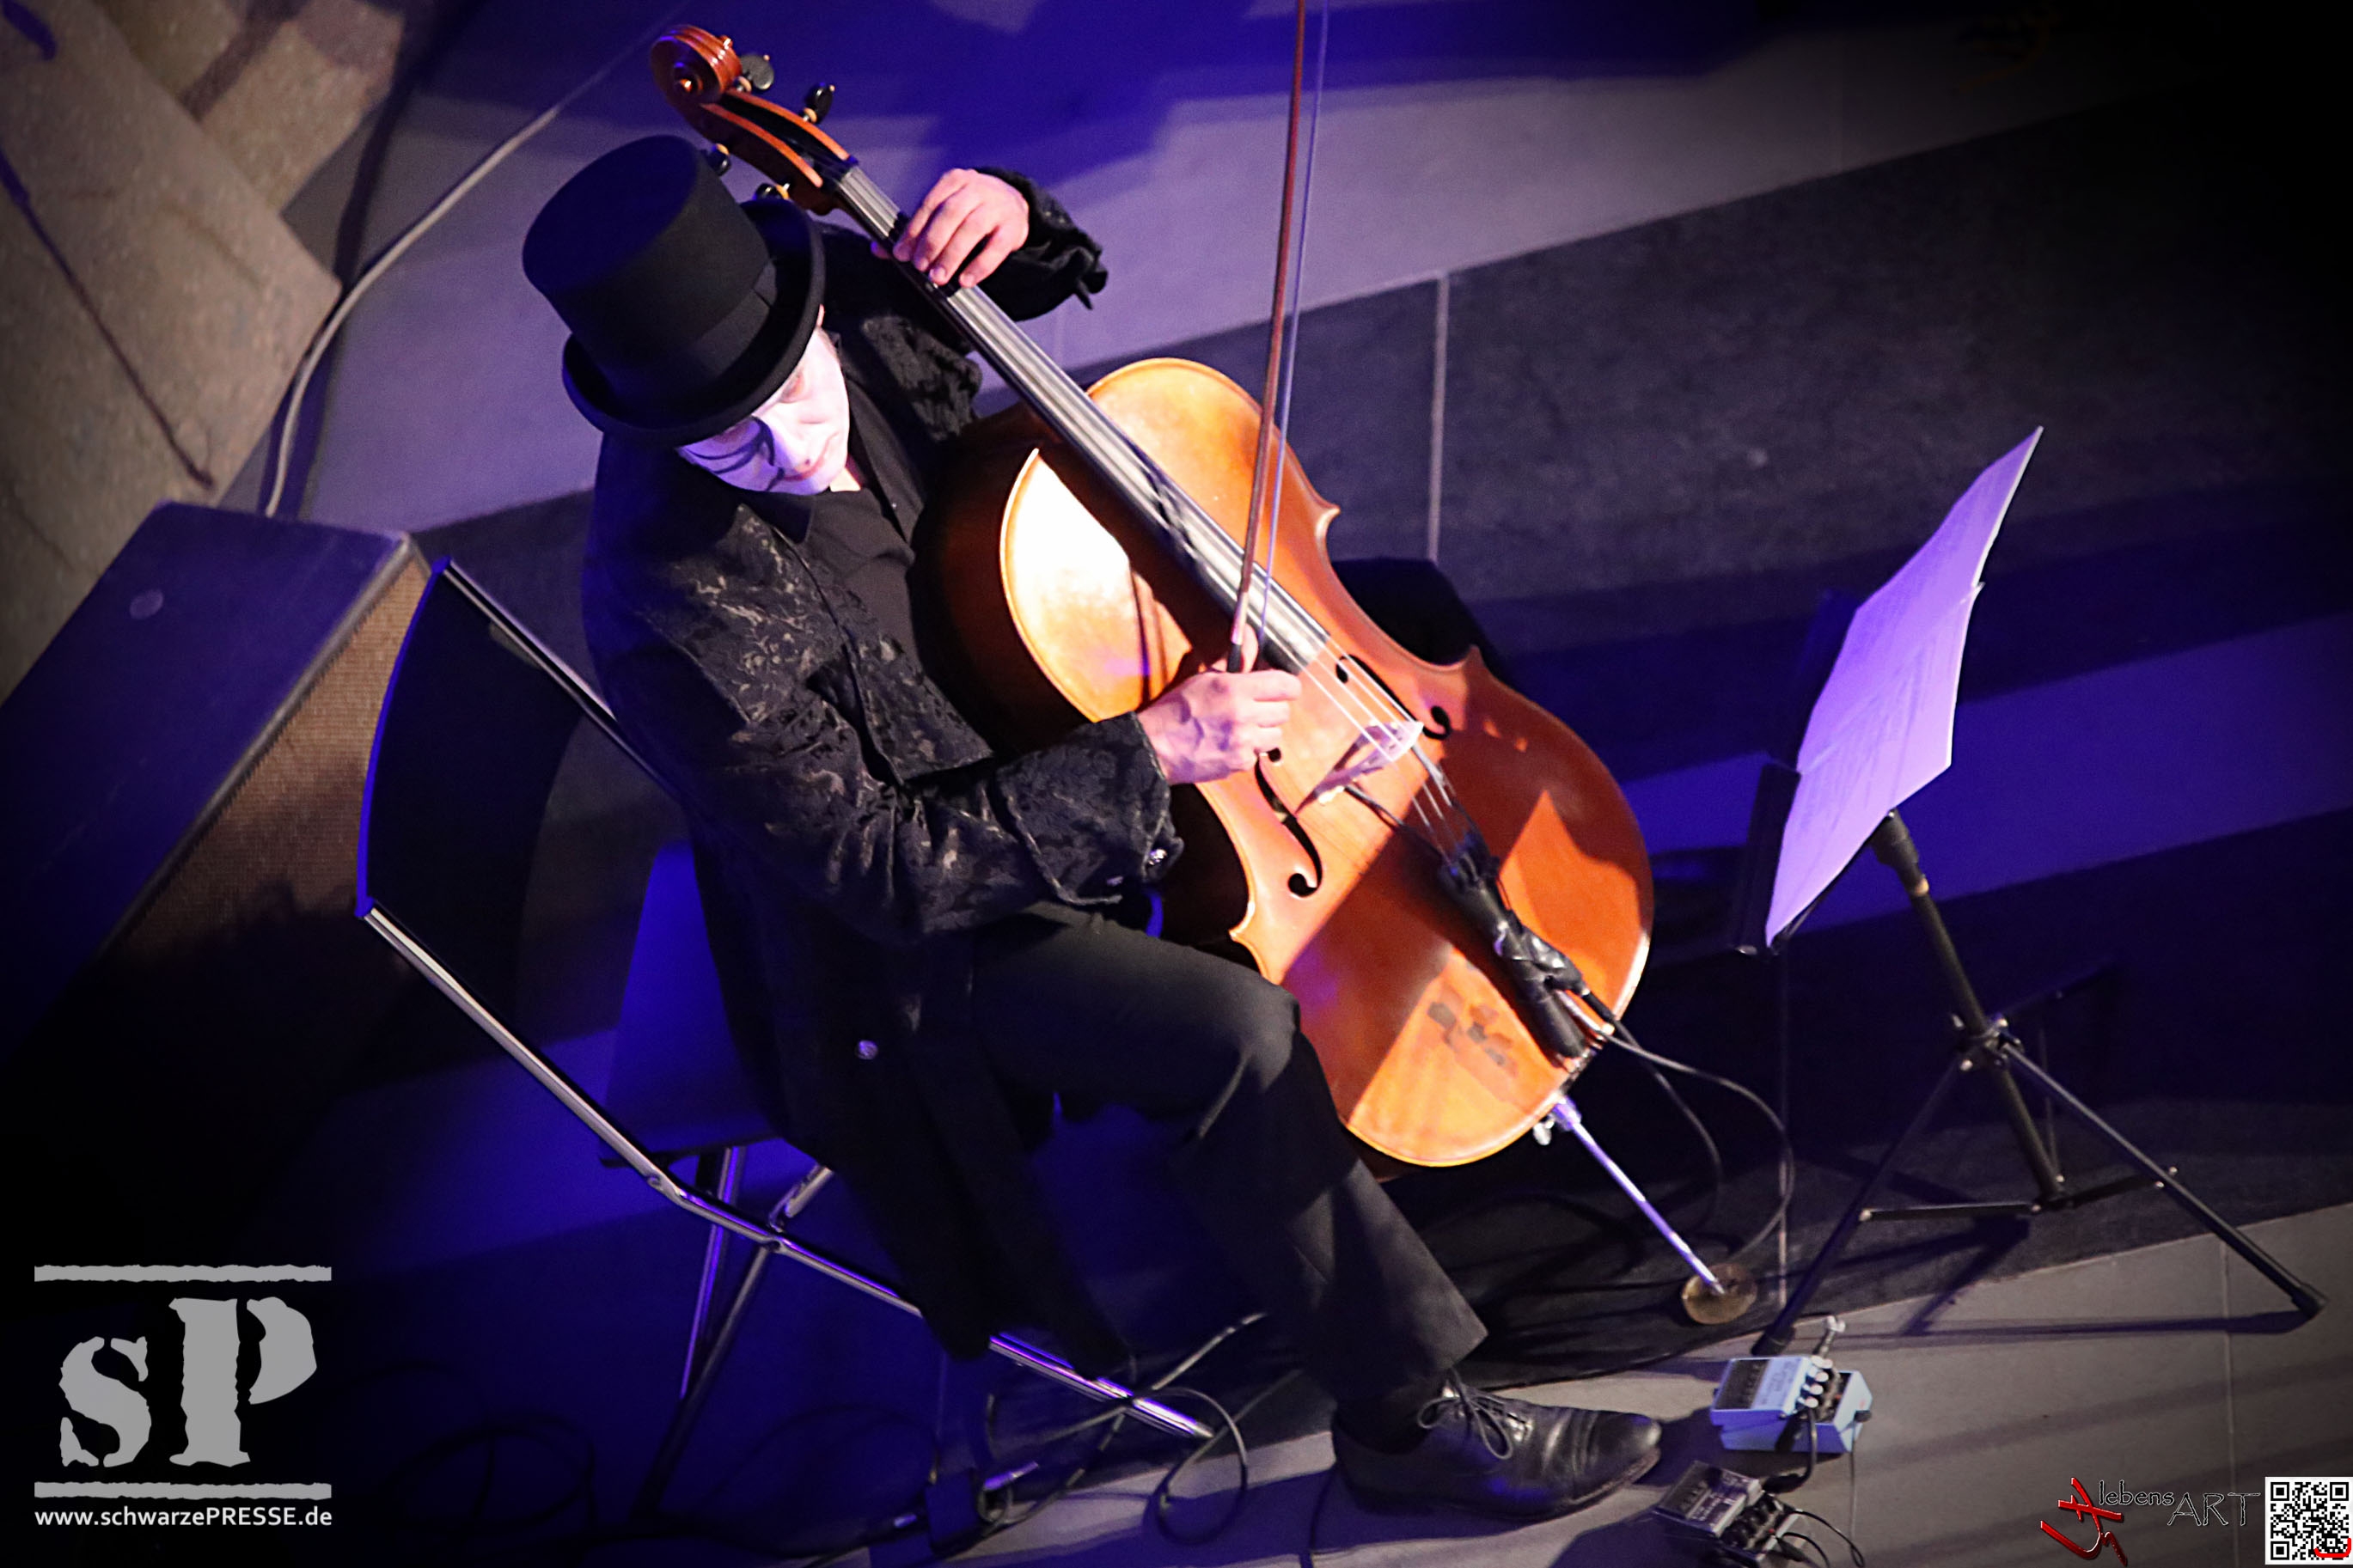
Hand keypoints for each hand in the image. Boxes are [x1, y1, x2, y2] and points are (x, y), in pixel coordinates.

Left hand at [874, 168, 1028, 288]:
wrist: (1015, 205)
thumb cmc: (971, 210)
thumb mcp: (945, 211)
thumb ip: (916, 229)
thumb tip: (879, 250)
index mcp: (954, 181)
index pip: (930, 204)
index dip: (914, 230)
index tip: (902, 253)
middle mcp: (976, 188)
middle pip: (950, 213)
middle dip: (932, 242)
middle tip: (920, 267)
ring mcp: (997, 206)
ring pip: (972, 228)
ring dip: (952, 255)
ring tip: (938, 278)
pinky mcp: (1013, 227)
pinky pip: (996, 248)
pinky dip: (980, 266)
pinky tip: (966, 280)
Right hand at [1135, 663, 1300, 785]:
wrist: (1155, 747)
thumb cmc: (1176, 710)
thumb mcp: (1205, 678)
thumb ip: (1236, 659)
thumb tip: (1251, 635)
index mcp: (1236, 689)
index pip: (1287, 685)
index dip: (1287, 686)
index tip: (1281, 688)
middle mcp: (1244, 715)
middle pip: (1284, 711)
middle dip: (1271, 708)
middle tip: (1254, 708)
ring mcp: (1244, 743)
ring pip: (1276, 735)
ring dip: (1263, 731)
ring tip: (1241, 727)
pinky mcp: (1240, 764)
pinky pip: (1258, 754)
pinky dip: (1248, 750)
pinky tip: (1229, 743)